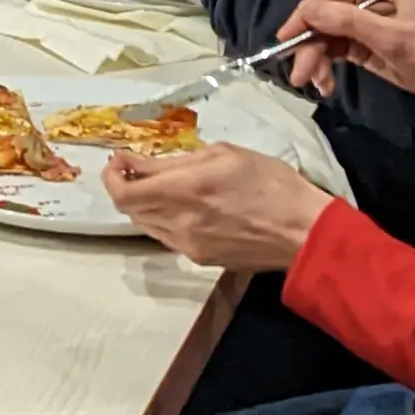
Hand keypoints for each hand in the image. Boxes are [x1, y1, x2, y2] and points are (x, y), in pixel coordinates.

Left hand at [104, 142, 334, 274]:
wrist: (303, 231)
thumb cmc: (270, 183)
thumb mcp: (224, 155)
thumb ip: (178, 161)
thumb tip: (144, 164)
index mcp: (184, 190)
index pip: (124, 192)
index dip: (112, 176)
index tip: (120, 159)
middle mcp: (179, 222)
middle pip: (129, 210)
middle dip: (126, 186)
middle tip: (136, 168)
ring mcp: (188, 245)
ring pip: (146, 225)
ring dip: (144, 204)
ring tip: (159, 185)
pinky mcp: (200, 259)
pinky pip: (167, 237)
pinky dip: (163, 219)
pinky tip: (182, 206)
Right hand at [278, 0, 414, 107]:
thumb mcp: (390, 36)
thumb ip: (348, 21)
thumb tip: (307, 10)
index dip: (302, 17)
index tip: (285, 40)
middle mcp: (364, 1)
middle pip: (321, 18)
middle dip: (308, 45)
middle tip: (299, 75)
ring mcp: (364, 25)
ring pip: (325, 37)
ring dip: (315, 59)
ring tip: (316, 85)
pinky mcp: (366, 47)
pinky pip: (336, 52)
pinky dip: (326, 66)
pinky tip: (325, 85)